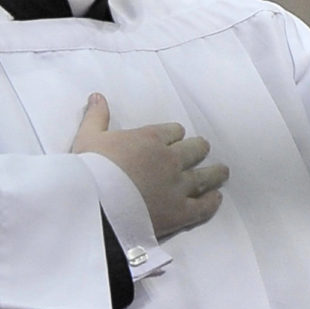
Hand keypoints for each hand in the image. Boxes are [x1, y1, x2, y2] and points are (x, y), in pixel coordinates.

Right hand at [70, 94, 226, 237]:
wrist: (92, 208)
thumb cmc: (87, 170)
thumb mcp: (87, 139)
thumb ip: (96, 117)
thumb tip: (97, 96)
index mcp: (151, 139)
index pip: (174, 131)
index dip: (174, 136)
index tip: (172, 140)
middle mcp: (171, 160)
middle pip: (195, 149)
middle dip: (197, 150)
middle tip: (201, 151)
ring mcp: (178, 187)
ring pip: (206, 176)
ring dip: (215, 173)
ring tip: (222, 171)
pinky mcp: (180, 213)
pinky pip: (204, 206)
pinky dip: (212, 202)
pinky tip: (216, 198)